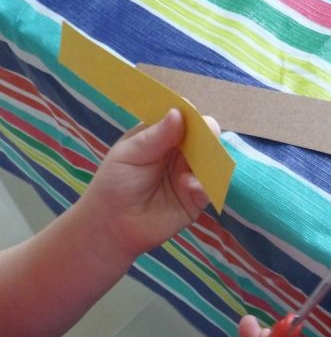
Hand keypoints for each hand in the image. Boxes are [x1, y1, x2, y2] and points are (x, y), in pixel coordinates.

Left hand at [78, 109, 219, 261]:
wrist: (112, 224)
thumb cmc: (115, 183)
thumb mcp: (130, 154)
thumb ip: (156, 136)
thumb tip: (179, 112)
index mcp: (163, 135)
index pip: (184, 117)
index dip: (189, 114)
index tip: (190, 114)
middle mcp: (181, 152)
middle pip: (204, 137)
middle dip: (206, 136)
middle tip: (203, 138)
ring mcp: (191, 174)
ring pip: (212, 161)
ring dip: (209, 160)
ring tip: (193, 165)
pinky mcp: (196, 198)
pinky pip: (210, 188)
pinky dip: (204, 185)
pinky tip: (187, 185)